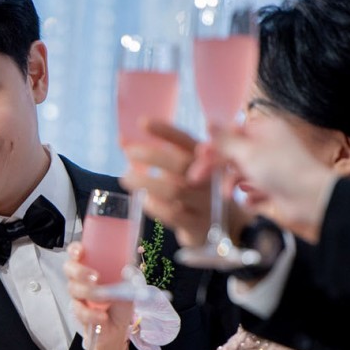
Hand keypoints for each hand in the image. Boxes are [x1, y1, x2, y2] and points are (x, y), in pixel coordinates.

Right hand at [63, 243, 133, 346]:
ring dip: (89, 293)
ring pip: (74, 289)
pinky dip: (92, 314)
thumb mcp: (128, 285)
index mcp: (91, 267)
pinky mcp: (79, 312)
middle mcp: (80, 279)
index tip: (80, 252)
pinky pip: (80, 311)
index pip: (76, 252)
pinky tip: (103, 316)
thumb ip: (126, 275)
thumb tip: (127, 268)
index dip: (75, 249)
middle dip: (79, 271)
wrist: (119, 327)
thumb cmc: (120, 302)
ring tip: (104, 300)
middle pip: (69, 268)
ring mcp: (78, 296)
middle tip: (95, 277)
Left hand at [121, 122, 213, 247]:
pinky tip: (143, 199)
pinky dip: (153, 205)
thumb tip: (121, 140)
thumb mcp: (182, 171)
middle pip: (181, 164)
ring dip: (145, 181)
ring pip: (174, 190)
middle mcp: (209, 179)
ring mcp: (205, 203)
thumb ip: (154, 156)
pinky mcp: (196, 225)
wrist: (228, 226)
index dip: (166, 131)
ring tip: (126, 177)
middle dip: (152, 155)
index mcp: (207, 160)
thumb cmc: (196, 192)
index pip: (187, 141)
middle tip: (128, 152)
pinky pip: (171, 214)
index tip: (142, 123)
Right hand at [209, 118, 337, 243]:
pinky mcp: (274, 188)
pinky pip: (253, 190)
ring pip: (241, 173)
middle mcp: (268, 147)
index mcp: (265, 131)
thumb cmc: (283, 170)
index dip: (215, 144)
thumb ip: (225, 140)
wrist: (312, 200)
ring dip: (231, 184)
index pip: (233, 132)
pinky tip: (249, 200)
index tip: (199, 155)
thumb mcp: (248, 152)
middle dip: (216, 167)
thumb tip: (208, 121)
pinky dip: (249, 195)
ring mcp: (271, 168)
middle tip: (196, 178)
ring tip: (229, 195)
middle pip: (233, 153)